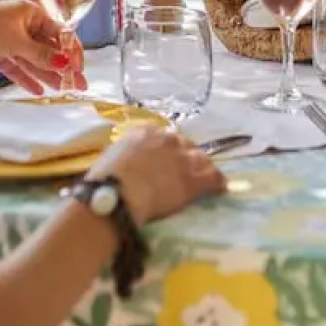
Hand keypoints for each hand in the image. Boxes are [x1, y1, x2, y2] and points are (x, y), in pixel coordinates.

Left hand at [0, 0, 81, 93]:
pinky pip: (17, 66)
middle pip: (48, 48)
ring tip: (61, 90)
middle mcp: (22, 24)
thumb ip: (40, 54)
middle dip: (62, 67)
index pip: (60, 33)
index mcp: (31, 13)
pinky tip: (38, 89)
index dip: (72, 52)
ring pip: (33, 59)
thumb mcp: (15, 41)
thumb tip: (64, 61)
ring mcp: (9, 38)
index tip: (79, 69)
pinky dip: (26, 77)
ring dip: (47, 74)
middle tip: (76, 84)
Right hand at [89, 127, 226, 222]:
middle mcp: (168, 139)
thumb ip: (128, 156)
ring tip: (206, 179)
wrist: (115, 194)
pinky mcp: (193, 179)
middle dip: (186, 157)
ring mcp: (183, 158)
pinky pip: (213, 178)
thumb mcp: (112, 157)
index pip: (166, 137)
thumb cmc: (104, 180)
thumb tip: (129, 164)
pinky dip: (218, 183)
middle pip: (186, 146)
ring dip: (204, 168)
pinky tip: (221, 189)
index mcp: (146, 132)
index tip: (167, 159)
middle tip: (184, 171)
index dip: (169, 150)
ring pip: (203, 160)